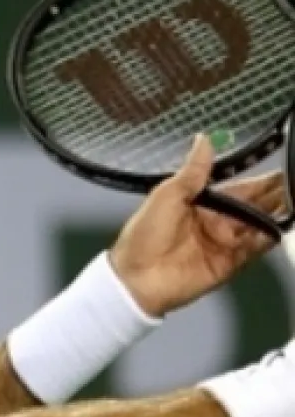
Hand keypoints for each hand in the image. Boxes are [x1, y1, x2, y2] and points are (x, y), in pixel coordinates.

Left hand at [109, 134, 286, 316]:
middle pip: (256, 206)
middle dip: (278, 195)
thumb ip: (193, 171)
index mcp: (202, 203)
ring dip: (279, 215)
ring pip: (261, 225)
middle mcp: (218, 221)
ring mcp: (226, 243)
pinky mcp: (231, 263)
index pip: (241, 188)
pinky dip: (270, 238)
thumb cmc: (146, 233)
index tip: (285, 169)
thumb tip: (204, 139)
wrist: (136, 277)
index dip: (263, 180)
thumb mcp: (167, 195)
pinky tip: (281, 227)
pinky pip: (256, 248)